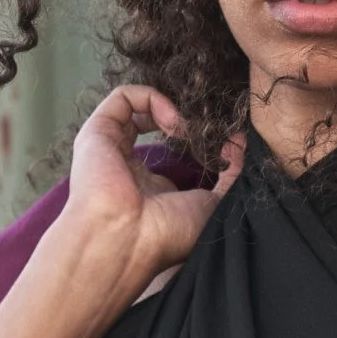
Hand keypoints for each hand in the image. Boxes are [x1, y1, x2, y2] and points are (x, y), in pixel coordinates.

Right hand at [56, 84, 243, 308]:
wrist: (126, 240)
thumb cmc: (168, 234)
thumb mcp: (215, 206)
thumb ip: (232, 175)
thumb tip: (239, 143)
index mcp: (152, 189)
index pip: (173, 153)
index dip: (198, 139)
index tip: (223, 139)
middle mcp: (130, 167)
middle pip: (156, 125)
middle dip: (183, 117)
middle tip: (204, 124)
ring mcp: (112, 149)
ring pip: (138, 109)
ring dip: (169, 106)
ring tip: (185, 125)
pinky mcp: (97, 132)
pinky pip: (123, 97)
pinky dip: (151, 97)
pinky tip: (171, 119)